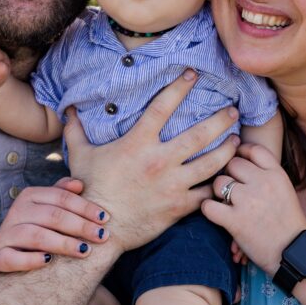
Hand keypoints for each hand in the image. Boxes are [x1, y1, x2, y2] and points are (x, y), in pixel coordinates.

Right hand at [0, 177, 109, 271]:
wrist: (13, 254)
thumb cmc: (41, 227)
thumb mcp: (51, 207)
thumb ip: (64, 194)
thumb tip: (79, 184)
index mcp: (30, 195)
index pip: (61, 198)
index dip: (85, 207)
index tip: (105, 218)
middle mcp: (16, 211)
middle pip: (52, 216)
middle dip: (80, 226)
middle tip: (101, 236)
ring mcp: (6, 233)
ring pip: (36, 235)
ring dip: (63, 243)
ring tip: (85, 251)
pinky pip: (13, 257)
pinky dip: (31, 259)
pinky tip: (49, 262)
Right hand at [63, 69, 239, 252]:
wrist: (100, 230)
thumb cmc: (90, 190)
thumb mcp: (80, 156)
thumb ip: (75, 131)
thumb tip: (67, 109)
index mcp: (138, 143)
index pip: (163, 106)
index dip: (180, 86)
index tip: (194, 74)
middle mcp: (160, 160)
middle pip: (199, 134)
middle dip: (220, 119)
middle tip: (234, 110)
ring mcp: (173, 184)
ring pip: (211, 163)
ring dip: (228, 149)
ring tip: (237, 140)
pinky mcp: (179, 206)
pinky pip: (206, 193)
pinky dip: (218, 184)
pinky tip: (227, 177)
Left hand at [202, 143, 305, 274]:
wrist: (294, 253)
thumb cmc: (289, 223)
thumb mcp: (285, 190)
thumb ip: (267, 175)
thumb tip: (243, 160)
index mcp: (276, 174)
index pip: (253, 150)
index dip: (241, 152)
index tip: (237, 159)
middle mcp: (262, 183)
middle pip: (232, 163)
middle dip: (229, 174)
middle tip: (231, 187)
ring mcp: (247, 201)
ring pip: (218, 182)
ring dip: (218, 192)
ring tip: (225, 203)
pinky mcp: (235, 220)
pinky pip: (208, 206)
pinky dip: (208, 209)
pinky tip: (215, 213)